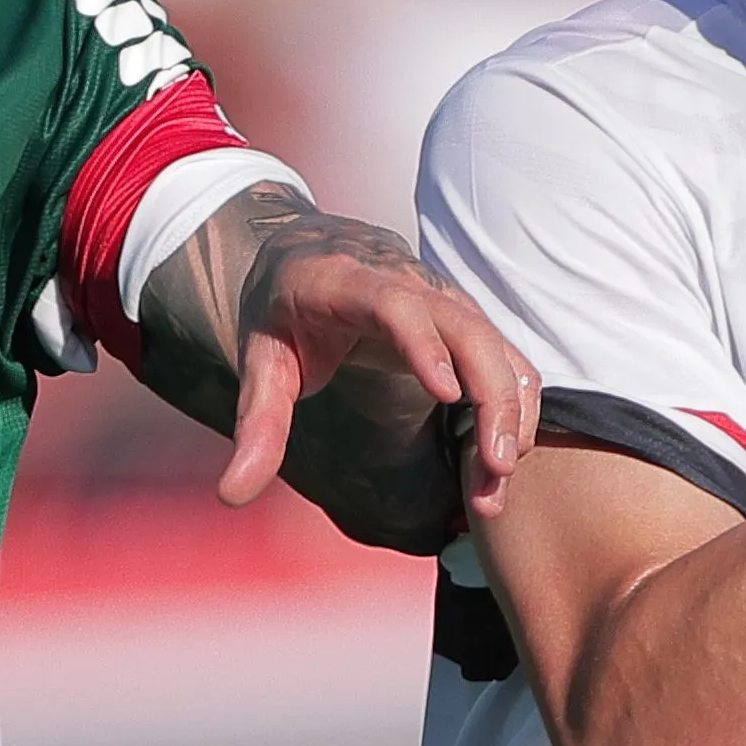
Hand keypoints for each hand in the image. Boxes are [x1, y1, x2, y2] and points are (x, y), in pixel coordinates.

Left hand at [226, 237, 542, 514]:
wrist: (312, 250)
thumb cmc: (282, 307)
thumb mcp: (258, 361)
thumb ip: (255, 425)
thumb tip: (232, 495)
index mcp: (347, 282)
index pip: (396, 304)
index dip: (423, 343)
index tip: (445, 392)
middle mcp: (411, 283)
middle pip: (468, 328)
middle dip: (492, 396)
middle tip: (496, 467)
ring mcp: (446, 301)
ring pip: (499, 347)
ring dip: (510, 413)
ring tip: (497, 481)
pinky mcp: (466, 323)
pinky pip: (506, 360)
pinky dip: (514, 409)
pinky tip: (499, 464)